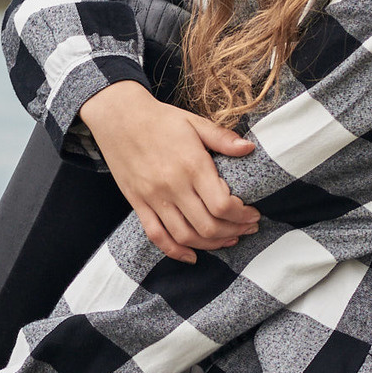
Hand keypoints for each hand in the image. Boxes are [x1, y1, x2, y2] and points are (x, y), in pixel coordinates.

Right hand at [78, 81, 259, 262]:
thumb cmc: (160, 119)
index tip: (253, 214)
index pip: (223, 204)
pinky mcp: (138, 204)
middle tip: (247, 229)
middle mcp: (173, 185)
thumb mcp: (194, 122)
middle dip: (234, 232)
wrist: (118, 117)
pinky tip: (192, 256)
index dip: (242, 215)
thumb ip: (222, 138)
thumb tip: (249, 149)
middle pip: (208, 225)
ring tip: (228, 239)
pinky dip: (175, 251)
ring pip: (185, 236)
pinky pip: (156, 236)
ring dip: (211, 244)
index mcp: (192, 165)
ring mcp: (153, 197)